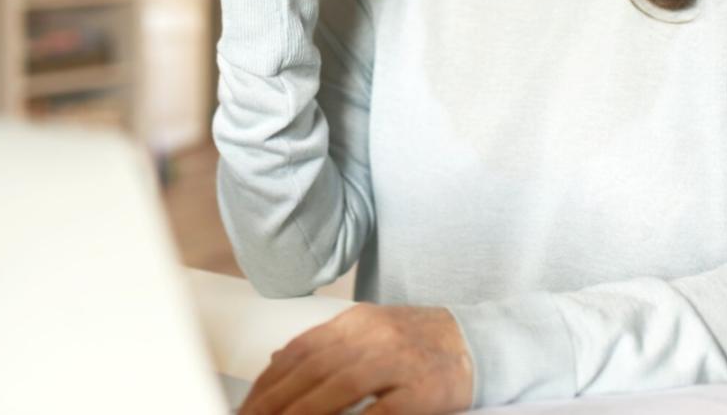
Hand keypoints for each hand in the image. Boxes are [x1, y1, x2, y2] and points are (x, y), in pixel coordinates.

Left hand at [238, 303, 473, 414]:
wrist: (479, 343)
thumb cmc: (419, 344)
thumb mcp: (369, 333)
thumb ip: (325, 346)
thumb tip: (276, 363)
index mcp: (356, 321)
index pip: (299, 351)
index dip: (268, 382)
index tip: (247, 407)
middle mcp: (373, 336)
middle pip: (311, 369)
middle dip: (274, 402)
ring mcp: (398, 361)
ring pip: (338, 388)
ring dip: (302, 413)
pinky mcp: (421, 391)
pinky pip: (379, 412)